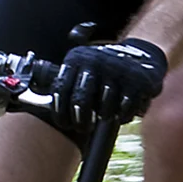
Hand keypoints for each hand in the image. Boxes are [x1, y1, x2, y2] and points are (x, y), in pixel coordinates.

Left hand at [51, 37, 167, 134]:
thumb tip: (42, 105)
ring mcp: (117, 70)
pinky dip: (123, 115)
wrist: (141, 54)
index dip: (60, 112)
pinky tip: (122, 112)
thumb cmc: (105, 69)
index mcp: (77, 59)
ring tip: (105, 116)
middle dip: (81, 120)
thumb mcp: (83, 68)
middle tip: (83, 127)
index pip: (61, 89)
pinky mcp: (138, 81)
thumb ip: (67, 83)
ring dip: (104, 117)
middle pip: (81, 100)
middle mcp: (95, 61)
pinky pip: (126, 109)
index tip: (64, 124)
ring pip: (105, 108)